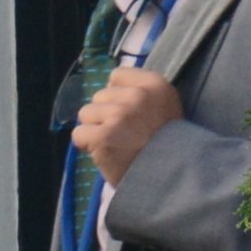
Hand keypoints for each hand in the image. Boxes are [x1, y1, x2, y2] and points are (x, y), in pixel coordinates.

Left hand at [74, 64, 183, 185]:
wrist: (171, 175)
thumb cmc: (166, 144)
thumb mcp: (163, 108)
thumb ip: (139, 95)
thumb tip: (109, 88)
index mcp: (155, 84)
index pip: (117, 75)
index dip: (115, 94)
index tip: (125, 111)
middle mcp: (137, 95)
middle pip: (99, 96)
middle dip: (105, 114)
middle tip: (123, 133)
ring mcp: (119, 115)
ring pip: (86, 113)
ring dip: (95, 129)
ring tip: (115, 143)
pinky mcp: (103, 136)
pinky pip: (79, 134)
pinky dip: (86, 145)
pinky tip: (104, 153)